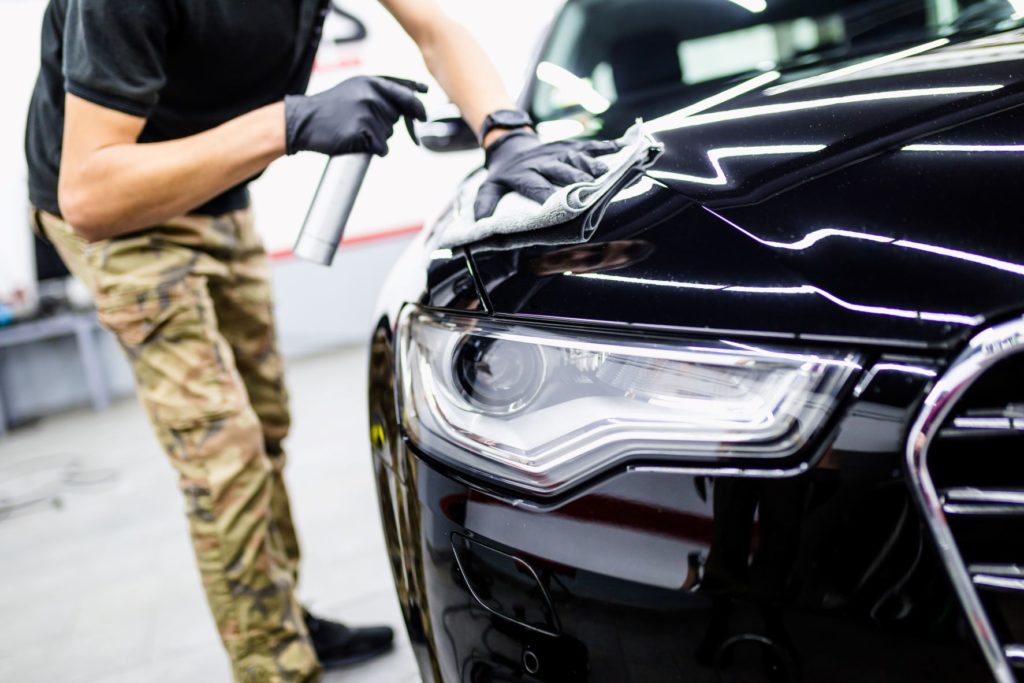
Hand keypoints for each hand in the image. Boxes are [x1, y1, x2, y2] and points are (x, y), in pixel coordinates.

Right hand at [284, 76, 427, 155]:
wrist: (304, 121)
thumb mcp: (354, 89)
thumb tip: (411, 101)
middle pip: (398, 117)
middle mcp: (372, 95)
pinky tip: (356, 142)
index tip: (424, 115)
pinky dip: (374, 150)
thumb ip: (380, 91)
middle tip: (363, 123)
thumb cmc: (330, 108)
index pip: (405, 92)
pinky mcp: (363, 132)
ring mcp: (367, 114)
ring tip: (354, 129)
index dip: (417, 104)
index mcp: (371, 82)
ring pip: (389, 134)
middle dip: (388, 124)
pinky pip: (382, 148)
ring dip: (377, 138)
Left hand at [474, 131, 620, 219]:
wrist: (511, 144)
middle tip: (588, 187)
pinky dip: (606, 147)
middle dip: (573, 178)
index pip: (534, 184)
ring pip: (576, 157)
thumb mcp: (489, 187)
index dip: (544, 193)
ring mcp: (558, 151)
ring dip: (590, 164)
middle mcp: (543, 162)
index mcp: (524, 174)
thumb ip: (485, 204)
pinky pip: (589, 145)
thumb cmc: (505, 174)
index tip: (555, 203)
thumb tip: (480, 222)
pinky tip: (622, 148)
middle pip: (559, 170)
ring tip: (604, 172)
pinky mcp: (570, 144)